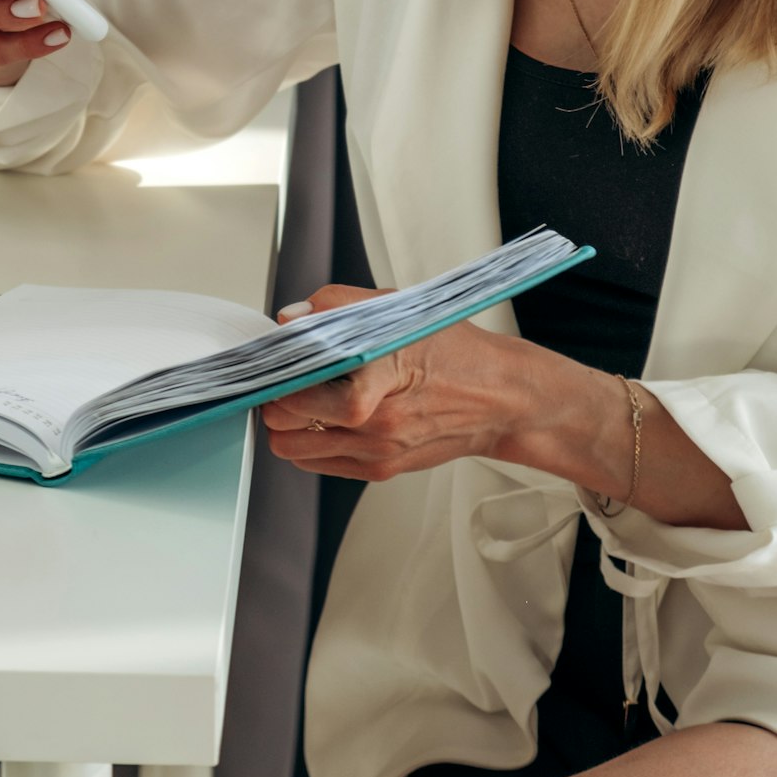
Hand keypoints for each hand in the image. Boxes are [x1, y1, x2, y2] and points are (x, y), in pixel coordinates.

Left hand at [260, 284, 523, 480]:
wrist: (500, 400)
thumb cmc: (455, 351)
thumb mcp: (400, 311)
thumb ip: (340, 306)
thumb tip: (291, 317)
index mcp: (382, 375)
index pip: (301, 382)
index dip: (279, 367)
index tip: (278, 354)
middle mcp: (377, 421)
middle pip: (285, 418)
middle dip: (276, 393)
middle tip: (286, 373)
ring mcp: (377, 451)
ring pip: (290, 446)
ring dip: (285, 421)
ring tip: (302, 395)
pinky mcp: (379, 469)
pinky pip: (314, 462)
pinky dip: (305, 440)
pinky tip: (323, 415)